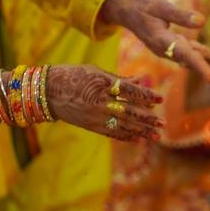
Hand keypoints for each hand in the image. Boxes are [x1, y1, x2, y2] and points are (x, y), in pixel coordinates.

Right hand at [46, 65, 163, 141]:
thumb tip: (141, 80)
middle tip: (162, 123)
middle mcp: (100, 102)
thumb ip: (119, 79)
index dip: (147, 95)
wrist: (47, 91)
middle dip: (148, 118)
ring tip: (155, 135)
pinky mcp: (90, 125)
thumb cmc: (73, 75)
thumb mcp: (96, 71)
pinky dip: (126, 136)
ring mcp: (94, 116)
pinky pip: (111, 132)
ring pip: (123, 125)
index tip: (160, 99)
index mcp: (102, 84)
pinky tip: (138, 139)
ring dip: (141, 131)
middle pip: (130, 111)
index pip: (130, 91)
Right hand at [99, 0, 209, 92]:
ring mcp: (169, 48)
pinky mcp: (172, 43)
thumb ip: (179, 14)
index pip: (185, 54)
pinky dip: (203, 57)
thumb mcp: (158, 5)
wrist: (123, 7)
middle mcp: (165, 48)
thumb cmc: (140, 3)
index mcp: (161, 40)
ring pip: (193, 59)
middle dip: (209, 76)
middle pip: (192, 63)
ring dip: (209, 69)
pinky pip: (191, 52)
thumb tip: (202, 21)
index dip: (199, 66)